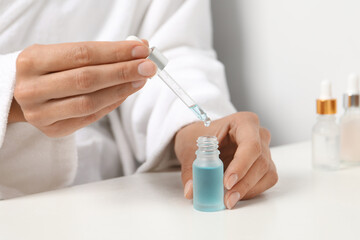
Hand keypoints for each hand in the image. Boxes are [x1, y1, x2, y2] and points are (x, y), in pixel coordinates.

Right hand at [11, 40, 156, 136]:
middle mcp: (32, 89)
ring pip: (90, 102)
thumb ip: (98, 53)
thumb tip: (138, 47)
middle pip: (87, 79)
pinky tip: (126, 92)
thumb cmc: (48, 71)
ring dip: (121, 90)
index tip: (141, 49)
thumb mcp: (62, 54)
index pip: (82, 54)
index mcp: (32, 61)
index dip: (115, 52)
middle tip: (148, 67)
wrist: (23, 95)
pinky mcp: (53, 129)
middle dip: (123, 71)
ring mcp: (41, 113)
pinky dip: (112, 104)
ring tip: (140, 80)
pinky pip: (90, 117)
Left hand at [174, 112, 277, 208]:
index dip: (241, 165)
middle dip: (243, 183)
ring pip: (266, 172)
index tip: (227, 182)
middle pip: (260, 161)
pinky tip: (235, 194)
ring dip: (247, 189)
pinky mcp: (264, 165)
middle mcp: (258, 135)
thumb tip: (191, 190)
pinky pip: (266, 181)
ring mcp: (264, 150)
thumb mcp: (190, 149)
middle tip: (227, 198)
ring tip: (228, 199)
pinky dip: (251, 191)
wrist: (202, 139)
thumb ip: (192, 169)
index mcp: (244, 122)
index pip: (250, 144)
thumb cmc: (200, 136)